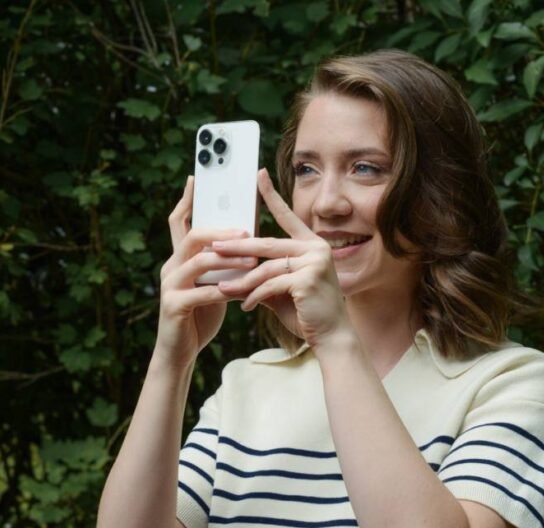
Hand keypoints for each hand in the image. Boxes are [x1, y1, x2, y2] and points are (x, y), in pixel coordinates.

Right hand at [154, 177, 255, 368]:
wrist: (179, 353)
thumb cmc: (200, 316)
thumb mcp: (213, 284)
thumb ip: (222, 263)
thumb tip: (247, 238)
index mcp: (178, 258)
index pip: (179, 221)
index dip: (187, 199)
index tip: (198, 178)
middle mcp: (169, 267)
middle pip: (191, 236)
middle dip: (220, 230)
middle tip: (246, 230)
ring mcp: (169, 286)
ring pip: (198, 262)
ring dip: (228, 259)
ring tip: (252, 259)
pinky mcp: (173, 306)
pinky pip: (201, 292)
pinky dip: (224, 290)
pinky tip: (242, 291)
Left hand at [213, 169, 351, 346]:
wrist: (330, 338)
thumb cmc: (305, 313)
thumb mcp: (280, 289)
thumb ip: (261, 275)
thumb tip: (230, 271)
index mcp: (311, 245)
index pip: (287, 217)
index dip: (272, 195)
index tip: (258, 174)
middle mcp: (316, 247)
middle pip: (267, 244)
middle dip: (237, 248)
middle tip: (213, 247)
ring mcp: (315, 261)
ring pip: (266, 268)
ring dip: (242, 281)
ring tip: (223, 290)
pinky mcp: (309, 278)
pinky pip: (271, 285)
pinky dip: (255, 296)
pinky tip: (245, 306)